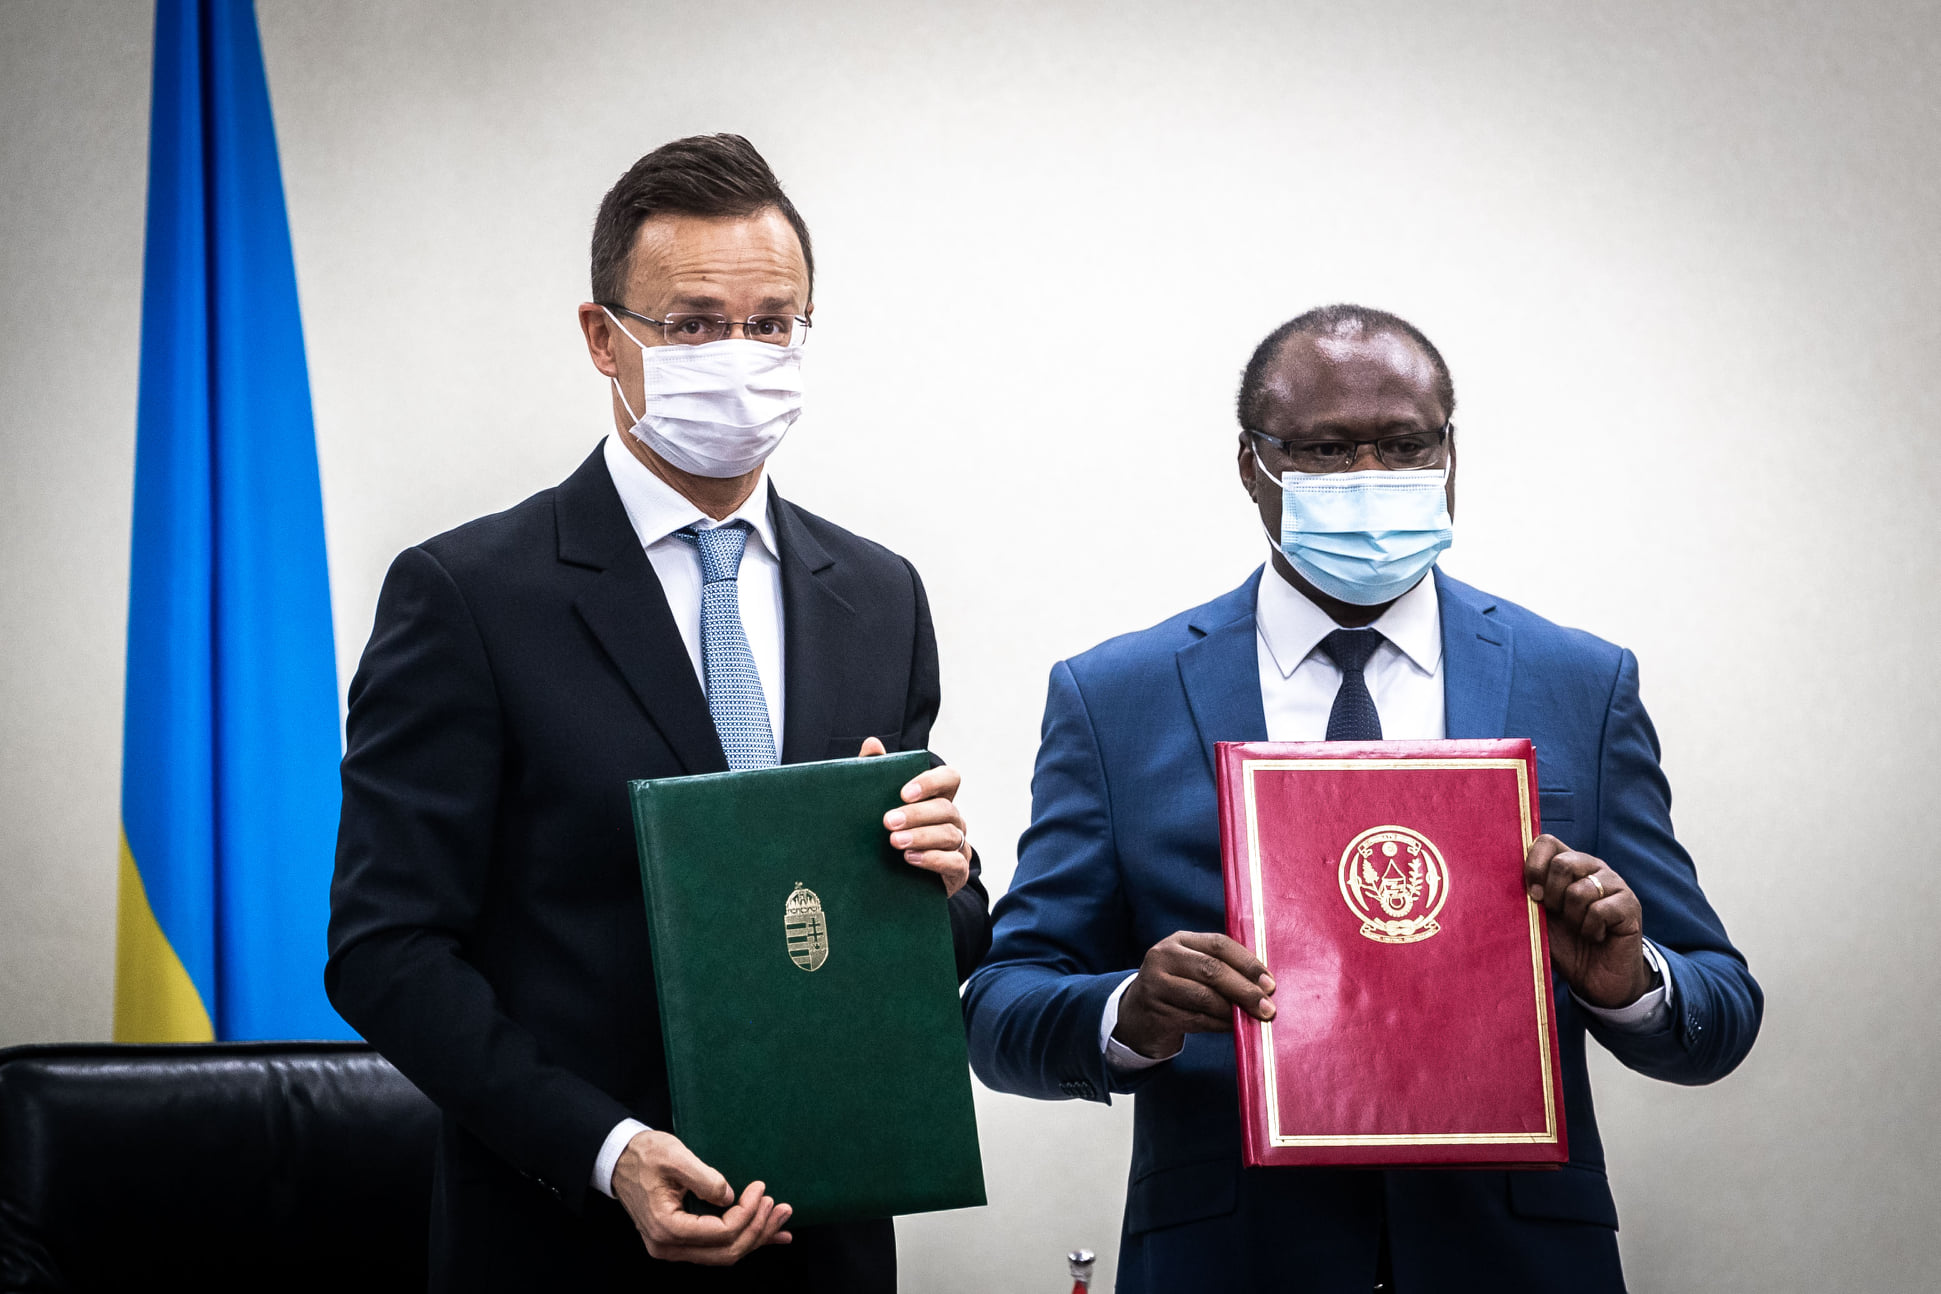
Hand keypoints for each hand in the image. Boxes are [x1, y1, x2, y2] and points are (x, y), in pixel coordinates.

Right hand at [610, 1129, 791, 1265]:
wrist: (619, 1159)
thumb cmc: (644, 1154)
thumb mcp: (675, 1157)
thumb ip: (704, 1179)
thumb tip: (729, 1197)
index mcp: (667, 1227)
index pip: (721, 1233)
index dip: (748, 1213)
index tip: (761, 1188)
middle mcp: (669, 1246)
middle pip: (726, 1251)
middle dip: (758, 1230)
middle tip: (781, 1207)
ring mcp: (674, 1247)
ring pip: (724, 1253)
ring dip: (755, 1236)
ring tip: (781, 1218)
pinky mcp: (681, 1239)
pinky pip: (716, 1247)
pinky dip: (744, 1239)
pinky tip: (768, 1234)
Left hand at [860, 737, 971, 896]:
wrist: (892, 882)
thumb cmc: (888, 835)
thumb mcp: (878, 805)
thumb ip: (876, 773)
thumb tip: (872, 743)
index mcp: (938, 798)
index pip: (949, 779)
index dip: (931, 782)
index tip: (903, 792)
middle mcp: (953, 819)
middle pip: (946, 808)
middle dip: (916, 814)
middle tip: (888, 821)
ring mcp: (958, 845)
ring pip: (950, 835)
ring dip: (921, 836)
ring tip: (895, 842)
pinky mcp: (957, 871)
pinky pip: (954, 862)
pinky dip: (933, 860)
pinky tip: (911, 859)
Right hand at [1113, 931, 1274, 1059]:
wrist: (1137, 1015)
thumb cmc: (1178, 989)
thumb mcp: (1193, 969)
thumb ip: (1222, 969)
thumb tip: (1263, 986)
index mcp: (1179, 941)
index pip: (1219, 944)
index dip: (1248, 963)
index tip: (1270, 983)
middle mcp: (1163, 957)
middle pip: (1212, 970)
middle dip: (1244, 989)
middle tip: (1267, 1007)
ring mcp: (1156, 984)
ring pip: (1205, 997)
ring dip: (1234, 1011)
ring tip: (1253, 1019)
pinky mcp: (1156, 1012)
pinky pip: (1197, 1019)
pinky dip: (1220, 1025)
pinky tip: (1233, 1028)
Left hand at [1524, 835, 1654, 1008]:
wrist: (1596, 980)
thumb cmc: (1565, 946)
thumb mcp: (1538, 920)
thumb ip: (1525, 898)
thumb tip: (1493, 883)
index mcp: (1568, 865)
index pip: (1546, 842)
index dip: (1534, 866)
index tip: (1532, 895)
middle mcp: (1592, 868)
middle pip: (1563, 862)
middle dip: (1552, 895)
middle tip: (1557, 916)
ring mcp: (1615, 884)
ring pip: (1580, 890)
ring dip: (1573, 918)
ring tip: (1580, 929)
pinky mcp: (1630, 905)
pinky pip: (1600, 910)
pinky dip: (1591, 930)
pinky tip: (1597, 936)